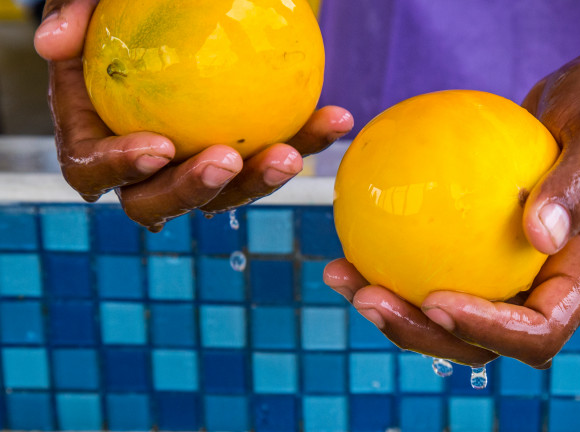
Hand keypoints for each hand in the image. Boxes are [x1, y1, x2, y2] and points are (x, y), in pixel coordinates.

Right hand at [34, 0, 352, 230]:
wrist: (179, 17)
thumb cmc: (125, 9)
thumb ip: (73, 13)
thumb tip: (49, 44)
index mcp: (95, 137)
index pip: (93, 168)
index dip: (121, 168)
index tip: (160, 146)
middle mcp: (143, 166)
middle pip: (157, 201)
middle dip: (194, 191)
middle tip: (229, 161)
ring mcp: (195, 165)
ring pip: (226, 193)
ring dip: (261, 180)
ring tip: (292, 153)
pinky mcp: (244, 155)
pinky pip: (272, 154)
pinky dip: (306, 138)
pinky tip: (337, 117)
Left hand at [324, 59, 579, 367]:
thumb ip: (579, 183)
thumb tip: (538, 236)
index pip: (539, 330)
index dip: (487, 330)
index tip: (435, 299)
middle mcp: (546, 286)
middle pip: (484, 342)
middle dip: (424, 332)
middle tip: (368, 297)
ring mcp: (513, 272)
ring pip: (450, 314)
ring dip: (395, 307)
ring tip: (342, 274)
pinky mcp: (483, 250)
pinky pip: (436, 265)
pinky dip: (393, 263)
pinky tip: (352, 239)